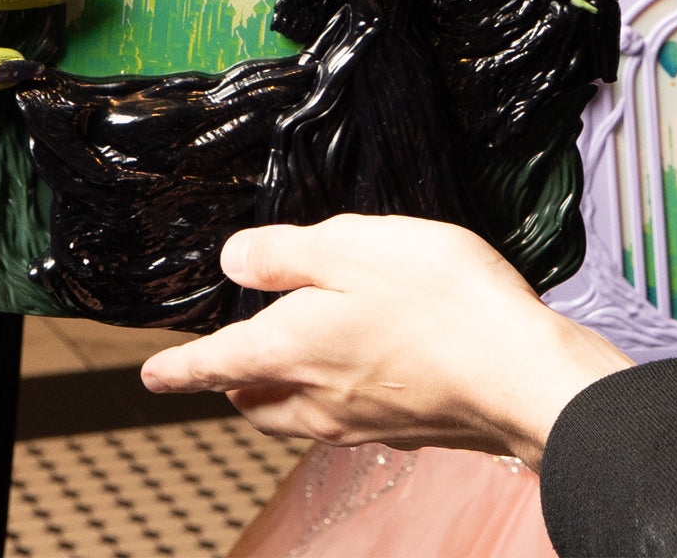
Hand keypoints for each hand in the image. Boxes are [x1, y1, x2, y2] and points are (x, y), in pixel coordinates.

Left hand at [139, 214, 630, 469]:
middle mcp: (315, 398)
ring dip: (278, 393)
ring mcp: (360, 421)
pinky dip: (329, 398)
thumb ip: (283, 255)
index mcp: (288, 352)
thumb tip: (234, 262)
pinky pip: (343, 418)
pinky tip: (358, 372)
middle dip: (230, 380)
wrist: (524, 377)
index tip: (152, 374)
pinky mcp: (403, 429)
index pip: (212, 364)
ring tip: (284, 366)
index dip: (177, 367)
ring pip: (295, 414)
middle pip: (252, 398)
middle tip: (224, 362)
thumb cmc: (441, 303)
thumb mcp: (349, 247)